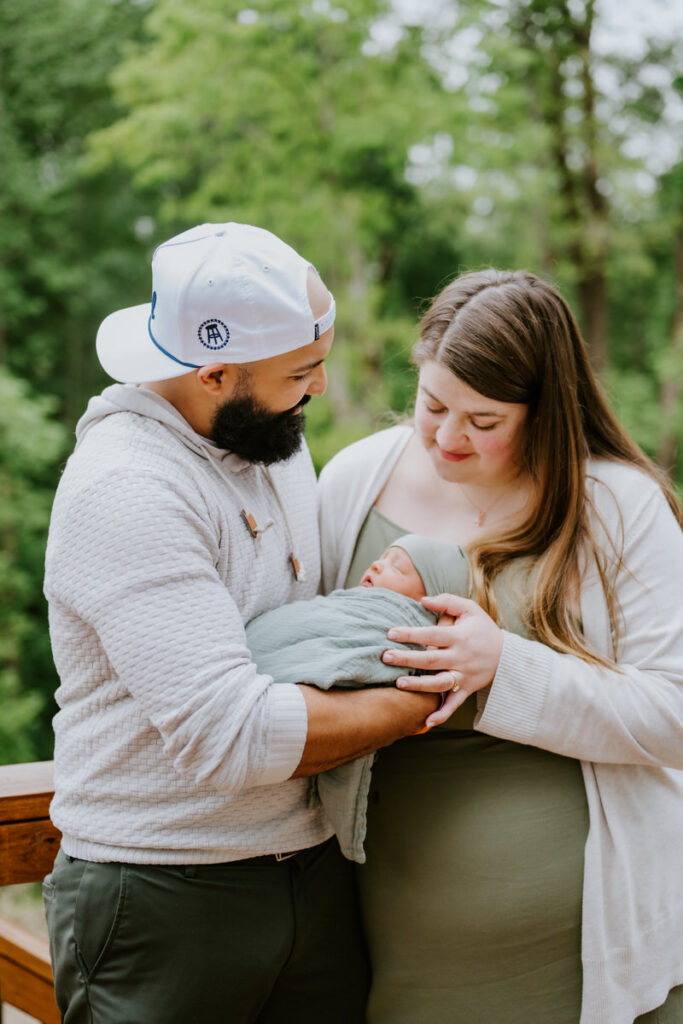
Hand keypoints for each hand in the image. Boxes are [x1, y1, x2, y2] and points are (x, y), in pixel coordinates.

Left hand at [382, 593, 503, 727]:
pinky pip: (454, 704)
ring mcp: (464, 676)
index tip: (390, 633)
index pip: (432, 635)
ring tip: (398, 683)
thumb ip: (447, 602)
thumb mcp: (470, 609)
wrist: (507, 656)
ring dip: (419, 685)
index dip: (411, 634)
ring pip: (439, 683)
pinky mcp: (467, 690)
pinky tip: (427, 721)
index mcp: (460, 637)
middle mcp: (461, 658)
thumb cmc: (483, 629)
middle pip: (431, 660)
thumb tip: (423, 600)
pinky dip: (442, 714)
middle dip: (407, 659)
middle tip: (386, 657)